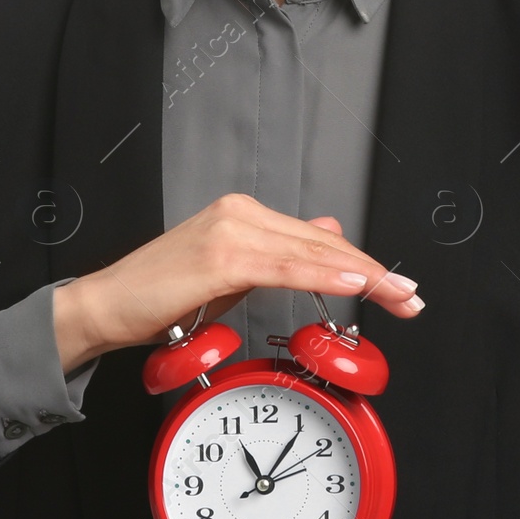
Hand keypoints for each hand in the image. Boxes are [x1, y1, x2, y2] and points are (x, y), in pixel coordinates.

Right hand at [52, 194, 422, 372]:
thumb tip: (326, 237)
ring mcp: (230, 229)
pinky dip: (325, 274)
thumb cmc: (162, 296)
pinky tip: (355, 282)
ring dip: (362, 274)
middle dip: (373, 271)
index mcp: (243, 214)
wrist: (108, 306)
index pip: (319, 237)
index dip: (362, 261)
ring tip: (396, 293)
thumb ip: (279, 254)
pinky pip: (286, 266)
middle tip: (410, 295)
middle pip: (324, 241)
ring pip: (312, 251)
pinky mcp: (221, 254)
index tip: (396, 286)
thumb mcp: (232, 272)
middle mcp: (239, 212)